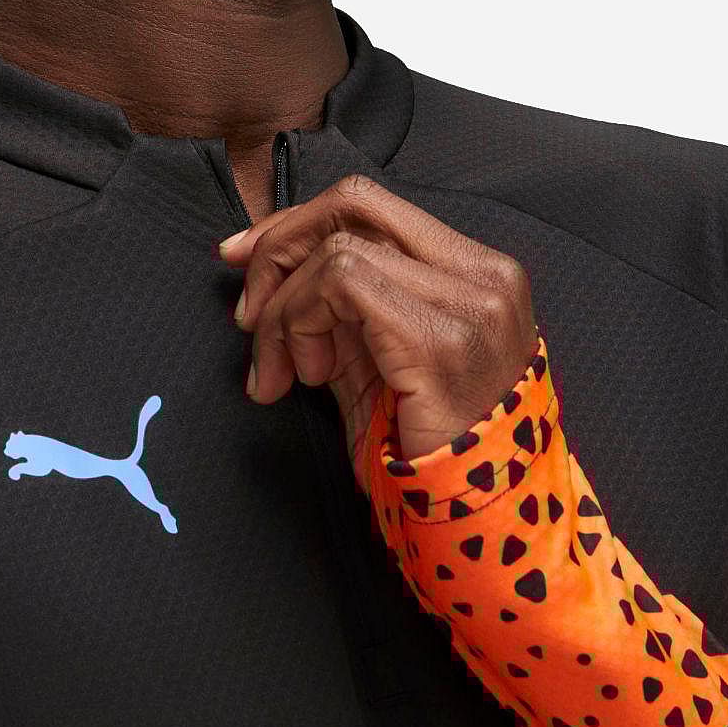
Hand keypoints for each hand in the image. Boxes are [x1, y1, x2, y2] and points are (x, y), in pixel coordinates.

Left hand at [217, 174, 538, 492]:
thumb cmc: (428, 449)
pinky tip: (304, 375)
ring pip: (338, 248)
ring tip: (284, 370)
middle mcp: (483, 274)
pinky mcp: (438, 336)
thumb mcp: (374, 362)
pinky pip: (340, 283)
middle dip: (279, 246)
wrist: (480, 522)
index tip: (244, 256)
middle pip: (354, 204)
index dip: (296, 222)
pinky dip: (299, 322)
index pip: (371, 204)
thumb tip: (265, 264)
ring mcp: (470, 301)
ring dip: (285, 310)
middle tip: (248, 313)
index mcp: (475, 271)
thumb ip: (337, 308)